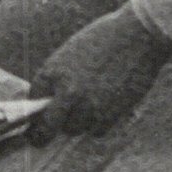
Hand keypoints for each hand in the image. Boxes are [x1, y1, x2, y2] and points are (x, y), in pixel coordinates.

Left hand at [27, 3, 171, 142]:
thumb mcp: (70, 53)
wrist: (139, 35)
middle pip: (49, 127)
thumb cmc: (105, 39)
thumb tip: (49, 103)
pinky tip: (106, 107)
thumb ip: (57, 79)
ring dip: (78, 123)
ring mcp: (88, 106)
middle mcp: (66, 92)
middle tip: (47, 136)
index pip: (33, 103)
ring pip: (74, 129)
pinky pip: (97, 131)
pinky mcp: (109, 115)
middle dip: (48, 131)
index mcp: (52, 72)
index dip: (35, 112)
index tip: (37, 120)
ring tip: (89, 106)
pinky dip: (99, 123)